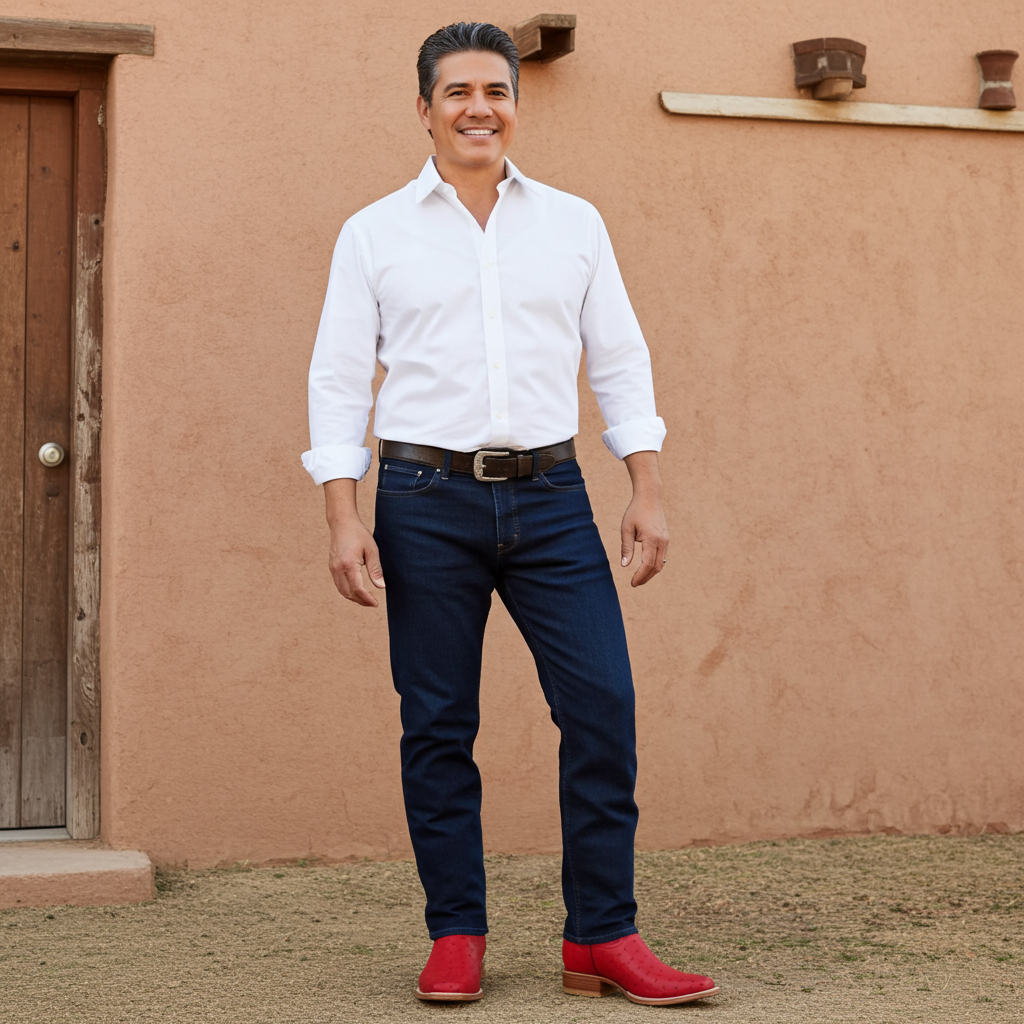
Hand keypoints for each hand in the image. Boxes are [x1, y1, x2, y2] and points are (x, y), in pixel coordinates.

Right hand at [324, 478, 385, 606]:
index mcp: (348, 565)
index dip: (367, 599)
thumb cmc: (359, 534)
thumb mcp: (372, 550)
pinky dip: (348, 591)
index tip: (376, 603)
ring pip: (342, 591)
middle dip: (361, 601)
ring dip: (354, 598)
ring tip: (366, 599)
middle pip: (348, 593)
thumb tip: (381, 587)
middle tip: (373, 603)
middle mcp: (338, 569)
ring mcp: (333, 568)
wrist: (342, 523)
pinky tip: (357, 591)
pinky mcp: (332, 567)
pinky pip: (339, 584)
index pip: (357, 589)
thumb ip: (376, 569)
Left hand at [620, 451, 668, 587]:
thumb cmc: (635, 512)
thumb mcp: (626, 529)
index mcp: (651, 539)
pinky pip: (662, 556)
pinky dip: (654, 565)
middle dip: (646, 577)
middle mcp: (662, 541)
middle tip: (635, 584)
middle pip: (656, 567)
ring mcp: (666, 540)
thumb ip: (626, 548)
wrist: (650, 498)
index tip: (633, 583)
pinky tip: (645, 567)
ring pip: (661, 563)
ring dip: (651, 572)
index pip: (647, 564)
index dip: (640, 576)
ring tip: (639, 578)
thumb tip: (625, 566)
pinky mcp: (666, 539)